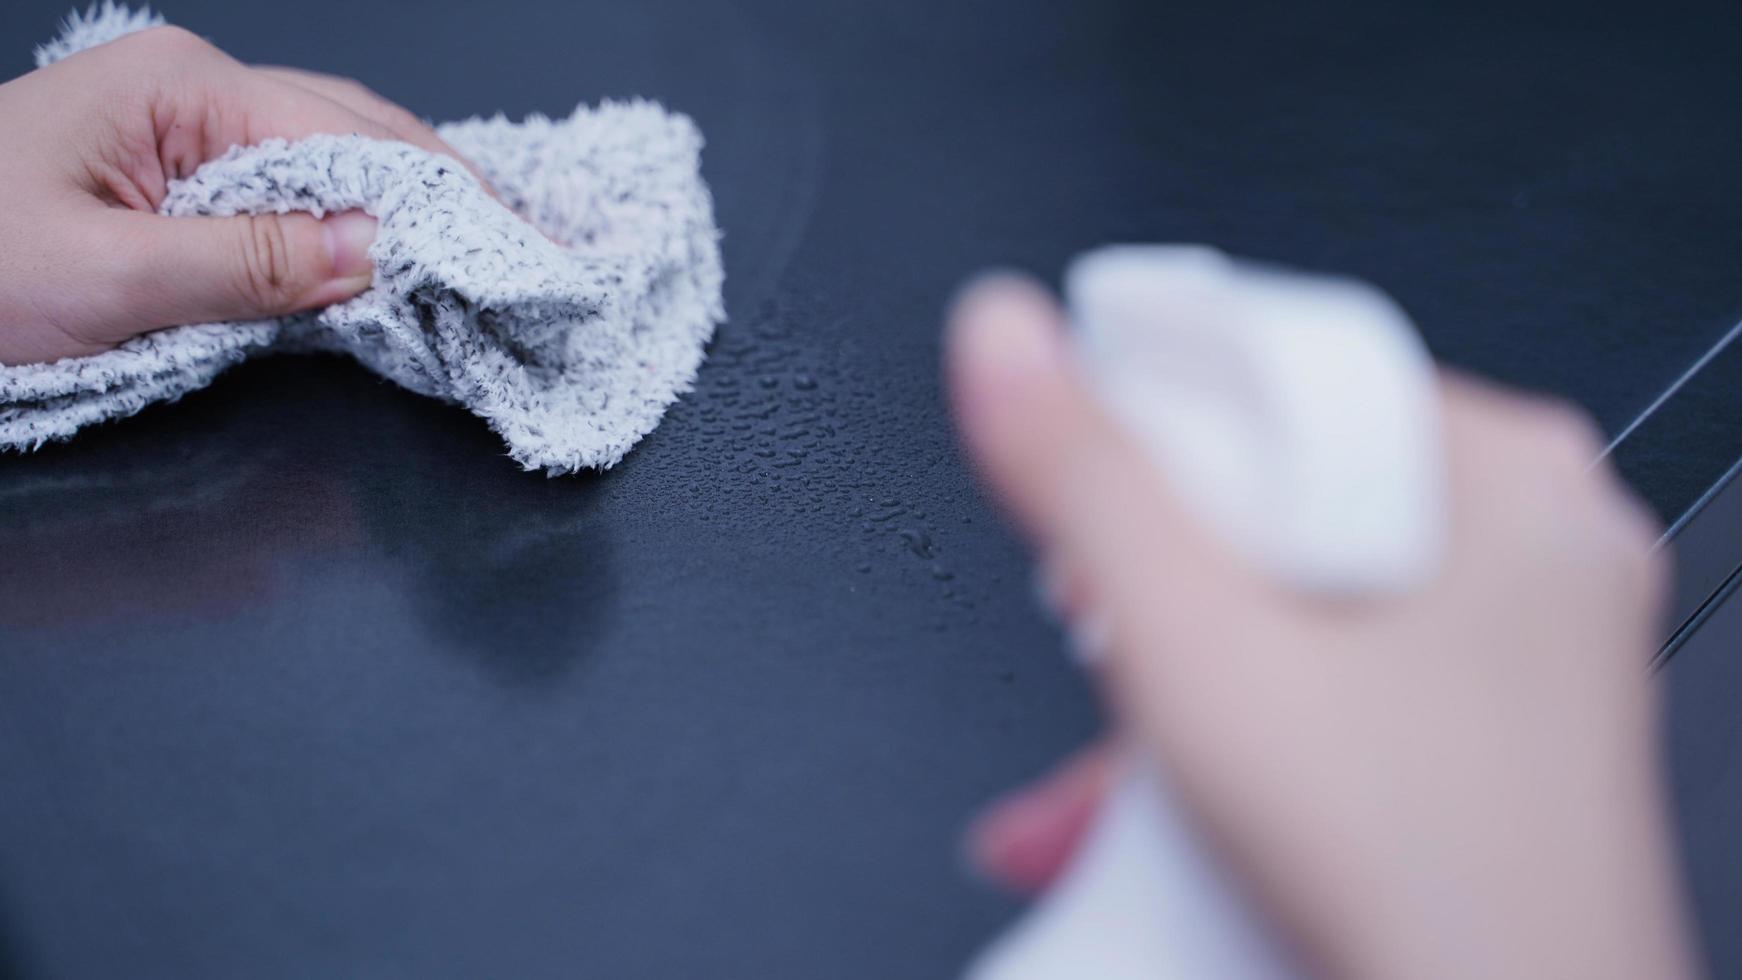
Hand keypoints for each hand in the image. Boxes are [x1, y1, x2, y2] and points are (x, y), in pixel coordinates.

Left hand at [0, 26, 485, 365]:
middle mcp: (192, 92)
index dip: (438, 199)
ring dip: (408, 211)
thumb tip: (373, 250)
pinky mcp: (179, 179)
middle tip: (528, 255)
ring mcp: (187, 131)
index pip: (346, 137)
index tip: (513, 252)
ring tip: (486, 256)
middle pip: (357, 134)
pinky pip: (292, 194)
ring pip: (333, 161)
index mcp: (179, 88)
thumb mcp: (105, 277)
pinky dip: (354, 229)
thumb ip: (248, 262)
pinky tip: (396, 258)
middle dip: (445, 194)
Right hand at [948, 275, 1698, 978]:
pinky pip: (1334, 682)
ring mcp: (1519, 651)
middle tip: (1109, 644)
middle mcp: (1533, 552)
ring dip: (1176, 688)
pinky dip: (1240, 734)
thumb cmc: (1435, 886)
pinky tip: (1160, 807)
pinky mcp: (1490, 736)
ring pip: (1297, 609)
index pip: (1289, 376)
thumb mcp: (1199, 648)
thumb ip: (1088, 479)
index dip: (1160, 434)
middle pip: (1283, 506)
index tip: (1092, 503)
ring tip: (1110, 776)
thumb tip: (1006, 339)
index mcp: (1507, 479)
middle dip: (1156, 597)